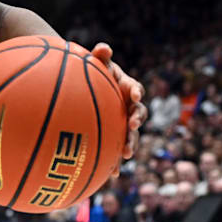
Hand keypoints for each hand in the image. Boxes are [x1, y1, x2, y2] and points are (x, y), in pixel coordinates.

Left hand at [91, 42, 146, 163]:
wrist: (84, 85)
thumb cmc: (91, 72)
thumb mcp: (95, 63)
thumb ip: (100, 56)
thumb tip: (103, 47)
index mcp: (126, 88)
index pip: (136, 89)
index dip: (136, 91)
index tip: (134, 94)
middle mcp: (128, 106)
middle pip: (138, 115)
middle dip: (136, 121)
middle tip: (131, 126)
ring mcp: (122, 122)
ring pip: (130, 135)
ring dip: (129, 144)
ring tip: (124, 154)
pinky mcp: (113, 135)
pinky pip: (115, 149)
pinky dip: (114, 161)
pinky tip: (111, 175)